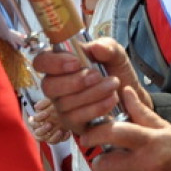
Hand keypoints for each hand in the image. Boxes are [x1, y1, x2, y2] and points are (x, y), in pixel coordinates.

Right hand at [28, 96, 69, 143]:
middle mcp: (41, 129)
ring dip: (53, 137)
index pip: (33, 122)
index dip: (39, 118)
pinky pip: (58, 142)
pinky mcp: (57, 138)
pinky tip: (67, 132)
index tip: (47, 113)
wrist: (68, 109)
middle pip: (37, 134)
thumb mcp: (50, 101)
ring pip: (47, 140)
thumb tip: (36, 107)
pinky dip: (62, 138)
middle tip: (50, 124)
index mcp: (37, 120)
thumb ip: (44, 103)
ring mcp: (49, 135)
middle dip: (43, 130)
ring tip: (60, 131)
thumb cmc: (56, 104)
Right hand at [33, 38, 149, 135]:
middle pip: (48, 86)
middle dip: (75, 81)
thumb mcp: (116, 54)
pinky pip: (75, 118)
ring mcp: (62, 106)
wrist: (130, 96)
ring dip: (91, 93)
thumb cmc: (115, 71)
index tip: (76, 62)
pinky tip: (111, 99)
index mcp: (61, 63)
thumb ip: (107, 47)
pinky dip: (96, 107)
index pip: (41, 61)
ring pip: (64, 103)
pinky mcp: (72, 123)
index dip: (53, 62)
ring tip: (113, 84)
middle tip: (97, 75)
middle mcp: (57, 86)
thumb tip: (96, 47)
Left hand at [83, 87, 170, 170]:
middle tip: (111, 160)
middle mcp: (147, 165)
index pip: (114, 133)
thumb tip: (126, 92)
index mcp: (152, 141)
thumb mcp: (168, 129)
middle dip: (103, 161)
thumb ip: (142, 113)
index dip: (95, 134)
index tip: (88, 137)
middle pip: (105, 164)